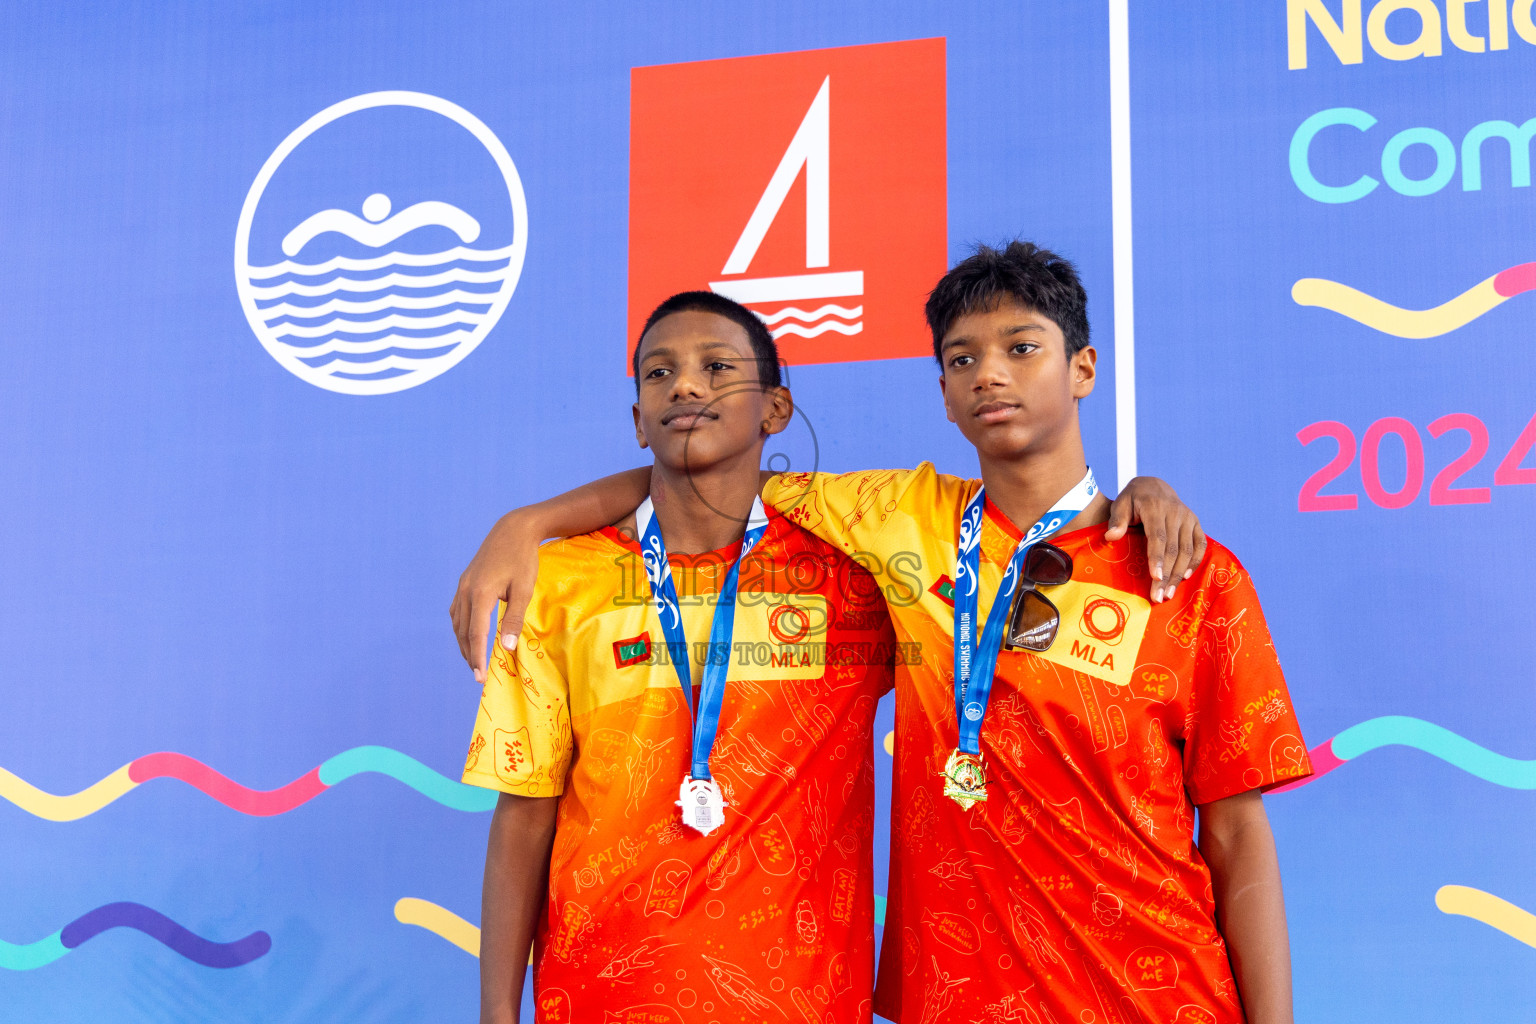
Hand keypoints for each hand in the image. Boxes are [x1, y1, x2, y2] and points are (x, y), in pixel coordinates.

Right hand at [450, 512, 539, 682]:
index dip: (477, 658)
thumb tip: (507, 648)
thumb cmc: (523, 560)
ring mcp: (462, 586)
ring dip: (463, 643)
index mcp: (480, 594)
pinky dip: (461, 628)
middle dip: (469, 655)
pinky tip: (469, 636)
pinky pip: (457, 611)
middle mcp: (466, 591)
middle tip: (478, 676)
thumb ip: (514, 620)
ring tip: (474, 661)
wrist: (513, 530)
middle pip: (462, 632)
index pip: (475, 635)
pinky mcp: (464, 582)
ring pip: (457, 623)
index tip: (481, 678)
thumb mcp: (524, 590)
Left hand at [1104, 476, 1206, 602]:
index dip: (1157, 558)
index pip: (1158, 537)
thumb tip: (1111, 537)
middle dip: (1167, 575)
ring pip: (1187, 550)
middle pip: (1173, 548)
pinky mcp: (1196, 523)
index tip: (1155, 578)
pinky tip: (1185, 577)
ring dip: (1179, 574)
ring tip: (1169, 593)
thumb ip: (1117, 520)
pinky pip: (1200, 545)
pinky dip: (1195, 562)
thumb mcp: (1120, 503)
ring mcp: (1188, 518)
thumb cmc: (1133, 498)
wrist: (1154, 486)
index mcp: (1155, 507)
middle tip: (1159, 596)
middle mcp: (1175, 512)